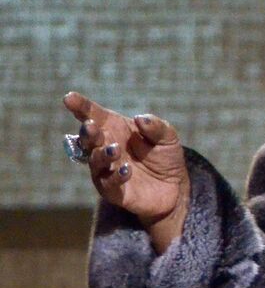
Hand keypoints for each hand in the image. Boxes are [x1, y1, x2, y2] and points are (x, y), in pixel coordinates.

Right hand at [63, 91, 189, 252]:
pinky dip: (116, 175)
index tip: (69, 98)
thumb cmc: (164, 155)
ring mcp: (105, 169)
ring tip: (115, 150)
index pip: (94, 115)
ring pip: (95, 161)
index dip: (81, 107)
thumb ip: (157, 127)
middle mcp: (104, 147)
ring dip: (102, 154)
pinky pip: (108, 183)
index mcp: (115, 128)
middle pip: (88, 138)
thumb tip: (141, 118)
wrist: (173, 186)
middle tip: (92, 126)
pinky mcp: (112, 190)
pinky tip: (127, 170)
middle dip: (88, 132)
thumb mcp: (168, 138)